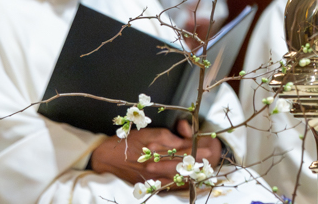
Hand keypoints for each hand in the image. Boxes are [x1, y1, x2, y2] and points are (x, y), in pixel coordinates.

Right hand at [90, 121, 223, 184]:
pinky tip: (187, 182)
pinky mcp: (146, 184)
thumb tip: (185, 140)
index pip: (183, 148)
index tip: (210, 149)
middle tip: (211, 160)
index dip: (197, 149)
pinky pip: (166, 185)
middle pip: (182, 163)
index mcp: (156, 146)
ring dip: (191, 174)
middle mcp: (155, 162)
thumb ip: (169, 136)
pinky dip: (178, 184)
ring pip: (176, 176)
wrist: (106, 157)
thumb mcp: (150, 132)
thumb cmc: (129, 141)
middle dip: (198, 162)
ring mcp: (151, 175)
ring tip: (203, 171)